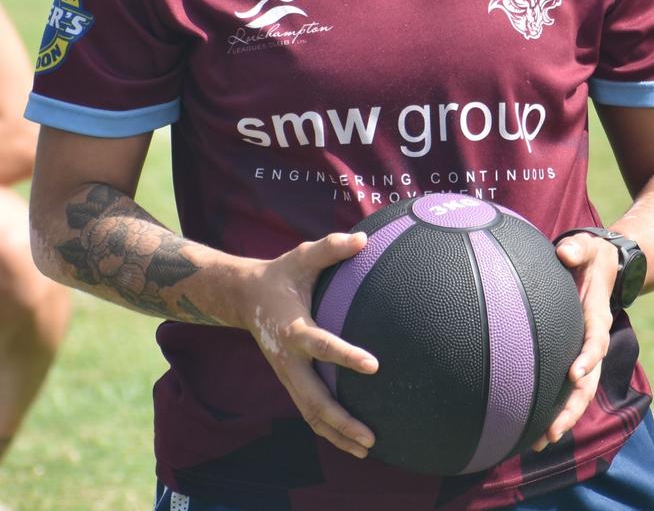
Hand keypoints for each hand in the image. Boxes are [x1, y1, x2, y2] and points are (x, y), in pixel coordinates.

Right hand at [246, 231, 378, 458]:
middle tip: (371, 435)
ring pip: (311, 414)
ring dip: (338, 433)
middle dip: (342, 420)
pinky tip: (352, 441)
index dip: (346, 356)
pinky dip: (329, 429)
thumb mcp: (302, 256)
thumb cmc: (282, 274)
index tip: (374, 365)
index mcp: (294, 328)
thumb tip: (364, 239)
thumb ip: (331, 247)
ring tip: (368, 448)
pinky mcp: (290, 381)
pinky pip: (309, 411)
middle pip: (314, 400)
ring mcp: (287, 375)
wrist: (245, 297)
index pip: (322, 346)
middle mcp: (289, 359)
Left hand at [531, 232, 617, 451]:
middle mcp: (594, 340)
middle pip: (588, 382)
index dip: (588, 358)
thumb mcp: (587, 247)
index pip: (595, 342)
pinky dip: (553, 404)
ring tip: (539, 442)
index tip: (574, 373)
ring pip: (578, 392)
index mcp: (597, 316)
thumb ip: (577, 248)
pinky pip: (564, 384)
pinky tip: (531, 424)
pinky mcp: (572, 353)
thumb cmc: (589, 255)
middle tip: (552, 430)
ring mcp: (584, 351)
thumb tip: (564, 252)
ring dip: (562, 417)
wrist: (601, 264)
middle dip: (572, 407)